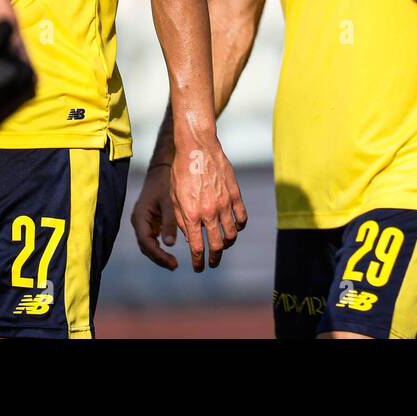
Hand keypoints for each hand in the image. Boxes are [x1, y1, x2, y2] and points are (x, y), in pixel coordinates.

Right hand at [131, 163, 178, 269]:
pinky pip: (153, 237)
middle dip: (158, 257)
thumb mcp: (169, 202)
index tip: (171, 262)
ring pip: (149, 243)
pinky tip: (172, 251)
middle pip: (146, 246)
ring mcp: (144, 222)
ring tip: (173, 263)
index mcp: (140, 217)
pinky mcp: (150, 220)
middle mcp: (139, 221)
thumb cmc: (165, 182)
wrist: (163, 169)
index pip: (146, 242)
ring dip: (159, 253)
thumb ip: (169, 222)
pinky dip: (161, 245)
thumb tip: (169, 244)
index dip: (158, 254)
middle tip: (173, 266)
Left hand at [168, 139, 246, 271]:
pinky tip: (235, 228)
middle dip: (214, 258)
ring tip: (223, 246)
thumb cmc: (181, 172)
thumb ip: (182, 220)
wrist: (197, 148)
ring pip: (232, 234)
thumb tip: (190, 238)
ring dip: (227, 244)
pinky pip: (242, 217)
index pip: (198, 247)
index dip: (198, 261)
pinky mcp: (235, 194)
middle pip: (217, 245)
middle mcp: (210, 212)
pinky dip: (239, 226)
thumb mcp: (174, 198)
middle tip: (212, 263)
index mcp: (192, 215)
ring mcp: (225, 203)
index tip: (198, 267)